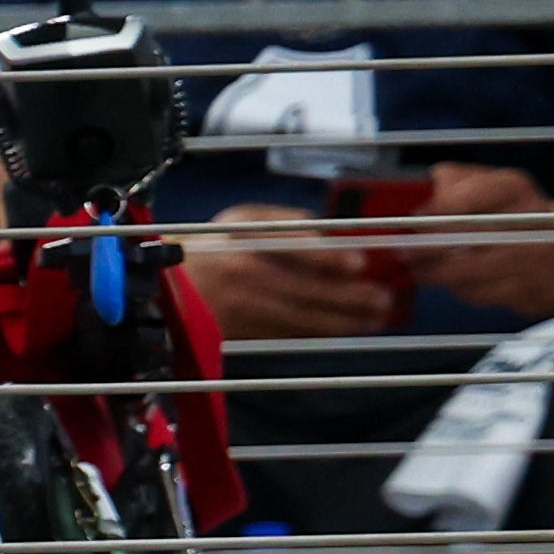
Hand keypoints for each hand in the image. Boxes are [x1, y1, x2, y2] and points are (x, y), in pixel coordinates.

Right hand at [186, 201, 400, 342]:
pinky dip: (324, 333)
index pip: (289, 248)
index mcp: (240, 242)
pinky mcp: (247, 332)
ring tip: (376, 317)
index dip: (326, 257)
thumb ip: (280, 219)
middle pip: (305, 289)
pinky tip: (347, 328)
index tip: (360, 262)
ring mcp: (245, 308)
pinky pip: (293, 334)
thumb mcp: (237, 219)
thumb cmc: (211, 247)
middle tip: (384, 298)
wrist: (169, 289)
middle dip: (350, 297)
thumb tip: (323, 231)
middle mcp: (243, 276)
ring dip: (345, 320)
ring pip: (303, 317)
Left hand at [399, 162, 553, 319]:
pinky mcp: (533, 290)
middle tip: (403, 252)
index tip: (413, 218)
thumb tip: (421, 195)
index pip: (475, 194)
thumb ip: (452, 181)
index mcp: (515, 187)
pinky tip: (446, 283)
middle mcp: (530, 220)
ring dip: (440, 273)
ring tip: (416, 271)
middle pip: (475, 235)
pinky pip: (489, 294)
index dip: (441, 208)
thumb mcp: (486, 184)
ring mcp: (535, 258)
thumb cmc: (508, 214)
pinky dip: (461, 290)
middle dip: (432, 246)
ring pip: (478, 270)